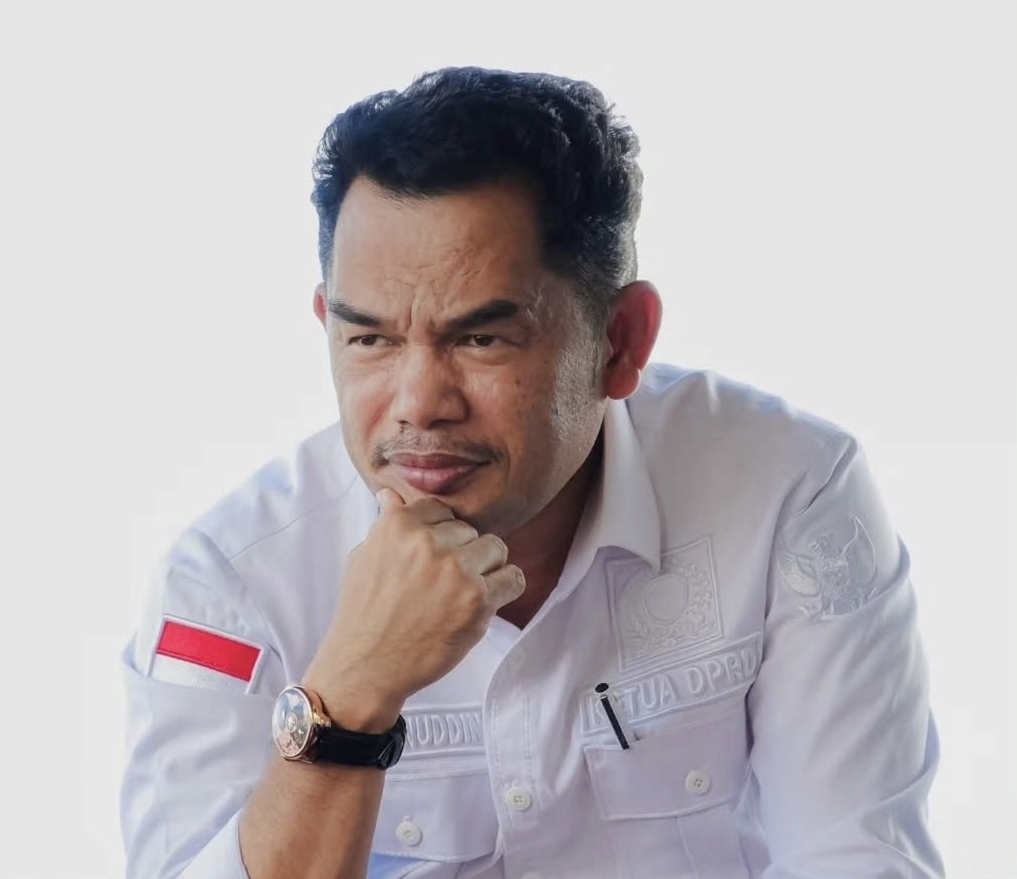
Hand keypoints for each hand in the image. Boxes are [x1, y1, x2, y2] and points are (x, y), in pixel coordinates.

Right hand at [303, 488, 524, 730]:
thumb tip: (391, 494)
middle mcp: (428, 543)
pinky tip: (487, 600)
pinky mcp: (477, 600)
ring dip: (486, 567)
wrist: (367, 667)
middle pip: (470, 530)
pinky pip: (513, 578)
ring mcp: (456, 570)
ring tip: (467, 590)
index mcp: (398, 526)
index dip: (441, 533)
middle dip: (462, 552)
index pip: (442, 509)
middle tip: (445, 581)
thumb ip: (385, 524)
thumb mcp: (362, 557)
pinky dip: (505, 588)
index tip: (435, 554)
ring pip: (496, 548)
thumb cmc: (362, 614)